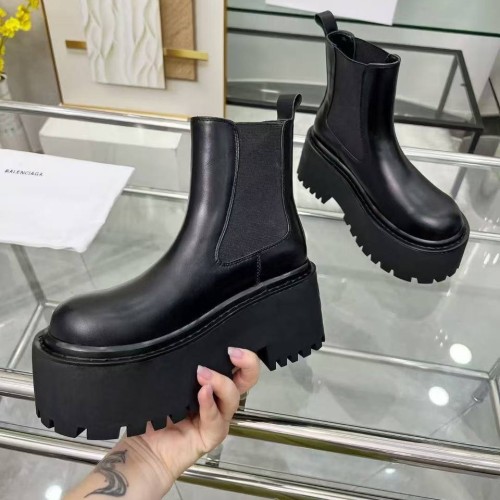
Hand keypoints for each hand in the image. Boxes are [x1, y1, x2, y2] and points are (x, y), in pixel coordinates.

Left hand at [126, 348, 259, 486]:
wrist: (139, 451)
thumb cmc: (150, 414)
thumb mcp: (165, 383)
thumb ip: (178, 368)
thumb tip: (186, 346)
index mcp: (210, 382)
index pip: (233, 364)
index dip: (240, 353)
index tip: (231, 342)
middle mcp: (218, 398)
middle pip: (247, 379)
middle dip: (248, 363)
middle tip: (234, 352)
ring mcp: (216, 418)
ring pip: (233, 397)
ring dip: (221, 382)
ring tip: (202, 373)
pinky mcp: (210, 436)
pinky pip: (216, 420)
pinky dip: (210, 404)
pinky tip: (202, 394)